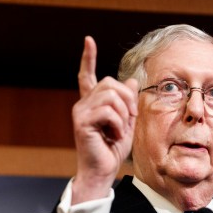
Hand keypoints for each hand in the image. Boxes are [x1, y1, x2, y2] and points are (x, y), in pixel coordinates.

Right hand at [71, 35, 137, 203]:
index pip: (86, 75)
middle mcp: (83, 104)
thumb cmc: (112, 150)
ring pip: (111, 96)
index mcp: (92, 104)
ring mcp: (81, 112)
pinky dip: (118, 123)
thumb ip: (128, 103)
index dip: (88, 57)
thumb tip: (131, 81)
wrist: (102, 172)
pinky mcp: (82, 122)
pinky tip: (113, 135)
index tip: (89, 40)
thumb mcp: (127, 123)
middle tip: (129, 120)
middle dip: (128, 100)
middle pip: (110, 83)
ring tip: (120, 130)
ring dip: (124, 114)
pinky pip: (108, 111)